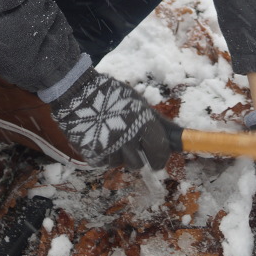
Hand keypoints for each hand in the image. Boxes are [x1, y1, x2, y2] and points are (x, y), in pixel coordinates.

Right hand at [47, 68, 174, 169]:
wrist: (76, 91)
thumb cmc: (110, 94)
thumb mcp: (137, 102)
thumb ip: (156, 122)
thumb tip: (179, 137)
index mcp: (141, 123)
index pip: (159, 151)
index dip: (160, 157)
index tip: (157, 159)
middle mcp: (126, 137)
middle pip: (138, 164)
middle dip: (137, 158)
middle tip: (130, 147)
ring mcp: (107, 147)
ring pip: (119, 163)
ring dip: (118, 155)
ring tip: (110, 136)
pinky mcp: (91, 153)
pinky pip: (103, 162)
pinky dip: (102, 154)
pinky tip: (98, 138)